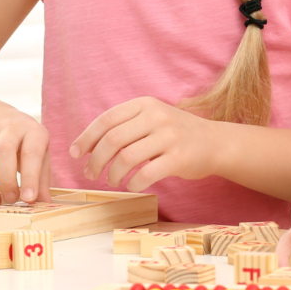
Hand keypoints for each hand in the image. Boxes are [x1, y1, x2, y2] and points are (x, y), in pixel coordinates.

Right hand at [0, 108, 50, 204]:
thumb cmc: (24, 142)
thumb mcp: (39, 155)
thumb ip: (41, 179)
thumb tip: (45, 204)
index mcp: (33, 131)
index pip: (31, 153)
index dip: (30, 178)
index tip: (28, 199)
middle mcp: (10, 126)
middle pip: (3, 152)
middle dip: (6, 181)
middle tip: (10, 200)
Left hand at [69, 96, 220, 190]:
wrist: (215, 142)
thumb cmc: (176, 134)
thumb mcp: (152, 118)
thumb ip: (125, 126)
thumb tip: (86, 145)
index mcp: (145, 105)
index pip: (106, 119)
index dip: (86, 138)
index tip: (75, 154)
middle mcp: (156, 117)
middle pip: (112, 140)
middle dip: (95, 160)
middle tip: (90, 174)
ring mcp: (169, 137)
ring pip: (126, 158)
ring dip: (112, 174)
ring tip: (112, 180)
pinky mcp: (179, 158)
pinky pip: (145, 174)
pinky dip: (133, 184)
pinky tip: (132, 185)